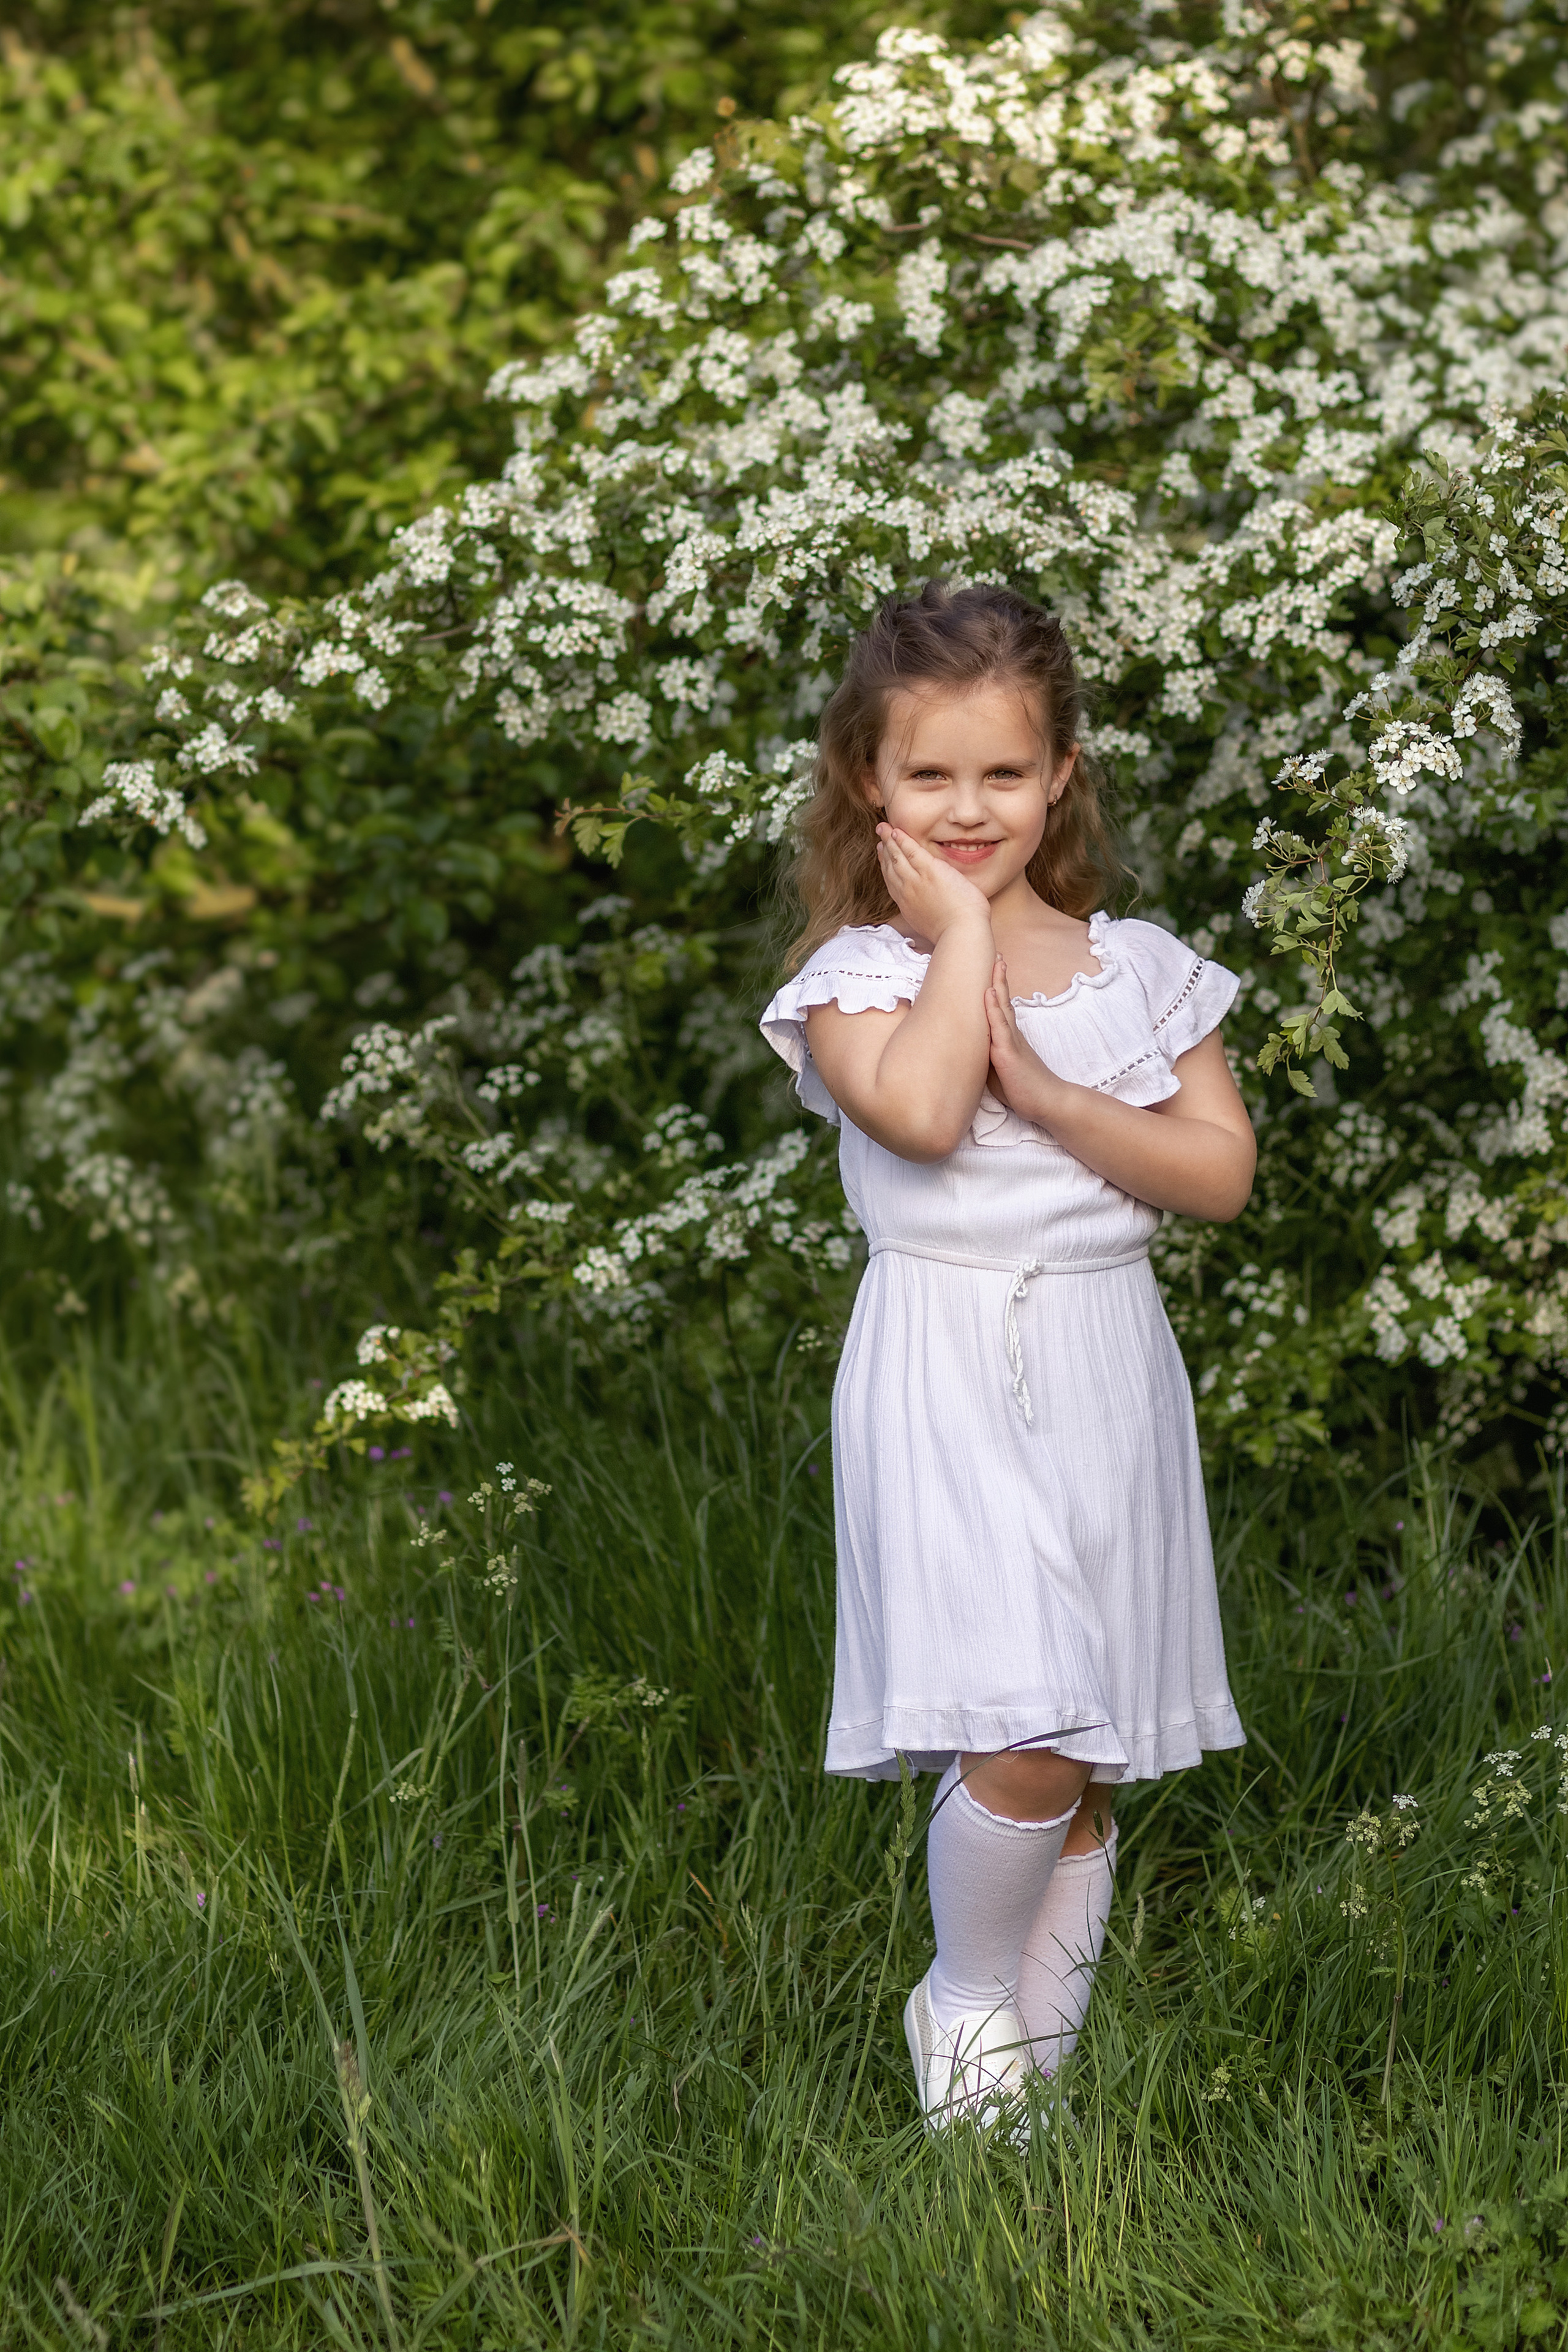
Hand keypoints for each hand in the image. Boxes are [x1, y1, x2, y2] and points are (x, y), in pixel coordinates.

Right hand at [875, 823, 991, 943]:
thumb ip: (927, 911)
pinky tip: (896, 831)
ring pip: (897, 857)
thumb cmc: (955, 932)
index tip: (882, 855)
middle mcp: (906, 892)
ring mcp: (916, 881)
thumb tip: (931, 907)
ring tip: (883, 828)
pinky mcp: (930, 871)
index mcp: (907, 906)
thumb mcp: (932, 923)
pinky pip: (911, 851)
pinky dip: (902, 840)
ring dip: (889, 840)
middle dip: (884, 850)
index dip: (885, 866)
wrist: (961, 932)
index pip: (892, 881)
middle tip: (879, 838)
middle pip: (890, 867)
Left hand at [984, 955, 1062, 1122]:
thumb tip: (966, 1050)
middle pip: (1002, 1000)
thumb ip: (985, 1055)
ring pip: (1002, 1008)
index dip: (995, 989)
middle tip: (996, 954)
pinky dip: (993, 1009)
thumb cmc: (1022, 1088)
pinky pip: (1000, 1029)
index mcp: (1008, 1038)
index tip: (992, 968)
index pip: (1000, 1009)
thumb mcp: (998, 1069)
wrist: (1046, 1103)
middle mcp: (1011, 1035)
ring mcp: (1011, 1042)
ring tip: (996, 962)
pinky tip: (988, 993)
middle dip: (998, 977)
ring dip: (997, 984)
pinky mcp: (1009, 1054)